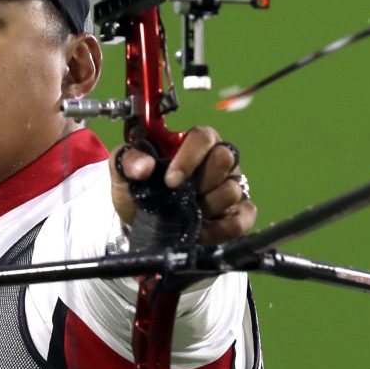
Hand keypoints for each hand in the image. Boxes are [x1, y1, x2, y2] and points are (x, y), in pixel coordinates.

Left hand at [112, 126, 256, 244]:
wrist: (140, 225)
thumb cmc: (138, 189)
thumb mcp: (124, 173)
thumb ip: (129, 161)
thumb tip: (143, 166)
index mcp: (193, 143)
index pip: (204, 136)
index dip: (190, 157)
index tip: (170, 180)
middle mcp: (217, 161)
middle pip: (225, 158)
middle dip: (200, 181)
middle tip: (181, 197)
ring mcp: (231, 186)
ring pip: (233, 190)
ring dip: (207, 206)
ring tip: (187, 214)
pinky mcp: (238, 214)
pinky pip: (245, 217)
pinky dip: (224, 227)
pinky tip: (202, 232)